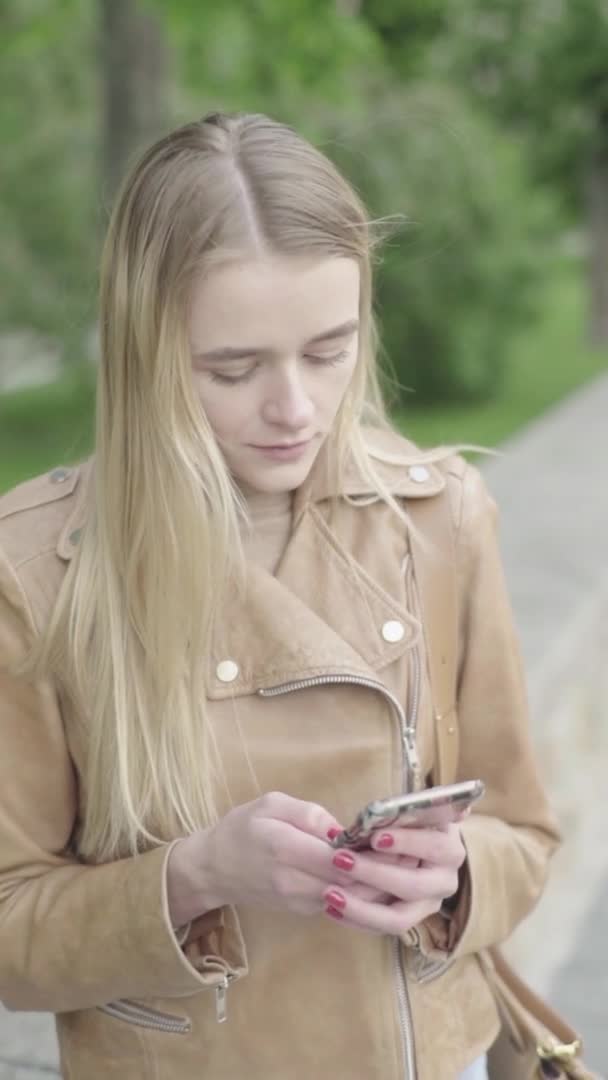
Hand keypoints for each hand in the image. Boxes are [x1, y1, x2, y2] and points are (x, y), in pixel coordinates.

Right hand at [168, 791, 399, 923]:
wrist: (214, 869)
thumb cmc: (242, 828)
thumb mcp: (271, 804)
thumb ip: (307, 814)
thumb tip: (343, 831)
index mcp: (284, 850)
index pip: (338, 859)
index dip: (372, 853)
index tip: (401, 838)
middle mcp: (294, 883)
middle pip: (352, 885)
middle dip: (387, 872)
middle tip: (419, 852)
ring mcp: (301, 902)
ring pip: (353, 901)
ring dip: (383, 886)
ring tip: (411, 864)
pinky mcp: (306, 911)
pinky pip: (345, 906)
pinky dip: (368, 894)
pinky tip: (387, 876)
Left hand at [322, 824, 466, 934]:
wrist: (418, 848)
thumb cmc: (411, 823)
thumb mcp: (412, 811)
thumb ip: (401, 813)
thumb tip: (380, 817)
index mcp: (450, 850)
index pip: (435, 847)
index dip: (407, 842)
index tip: (375, 837)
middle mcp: (445, 882)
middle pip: (413, 886)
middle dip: (374, 874)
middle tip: (339, 860)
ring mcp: (427, 906)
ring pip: (398, 918)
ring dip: (361, 908)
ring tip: (329, 893)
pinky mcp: (408, 920)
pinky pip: (381, 928)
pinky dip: (355, 919)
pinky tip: (330, 907)